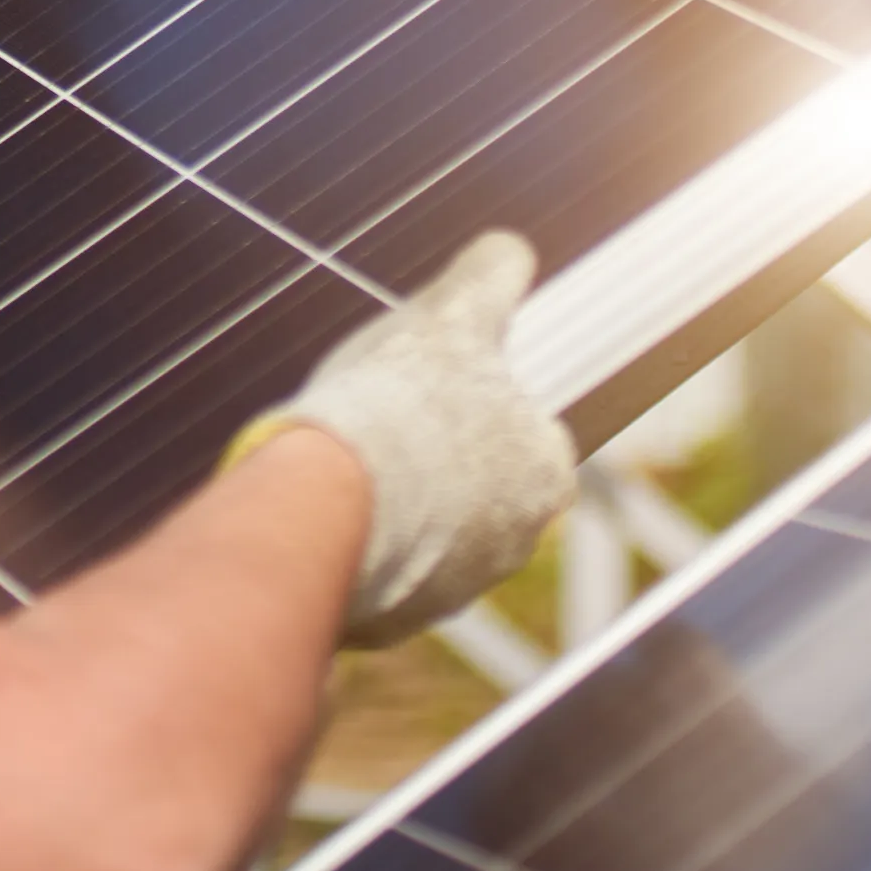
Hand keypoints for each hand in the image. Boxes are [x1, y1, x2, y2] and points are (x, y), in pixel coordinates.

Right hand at [253, 232, 573, 644]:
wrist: (325, 507)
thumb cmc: (401, 407)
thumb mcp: (450, 315)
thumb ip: (492, 276)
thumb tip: (513, 250)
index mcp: (546, 474)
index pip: (537, 438)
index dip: (491, 406)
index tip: (449, 389)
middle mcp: (516, 544)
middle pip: (486, 490)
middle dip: (447, 461)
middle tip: (394, 419)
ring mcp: (457, 589)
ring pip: (435, 536)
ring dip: (404, 505)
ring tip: (354, 459)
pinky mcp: (397, 620)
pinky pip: (386, 573)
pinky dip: (365, 543)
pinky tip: (331, 506)